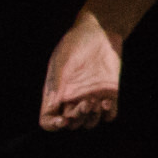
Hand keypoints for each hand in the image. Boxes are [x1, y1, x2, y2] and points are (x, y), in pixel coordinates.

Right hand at [40, 12, 122, 130]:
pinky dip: (107, 114)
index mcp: (56, 93)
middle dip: (77, 118)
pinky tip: (107, 102)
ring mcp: (91, 97)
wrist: (100, 31)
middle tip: (86, 103)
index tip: (62, 120)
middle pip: (72, 123)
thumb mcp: (63, 59)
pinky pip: (109, 115)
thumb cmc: (76, 42)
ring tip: (96, 102)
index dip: (53, 125)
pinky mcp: (109, 94)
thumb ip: (56, 81)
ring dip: (92, 118)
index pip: (48, 119)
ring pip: (89, 122)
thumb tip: (51, 105)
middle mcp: (72, 98)